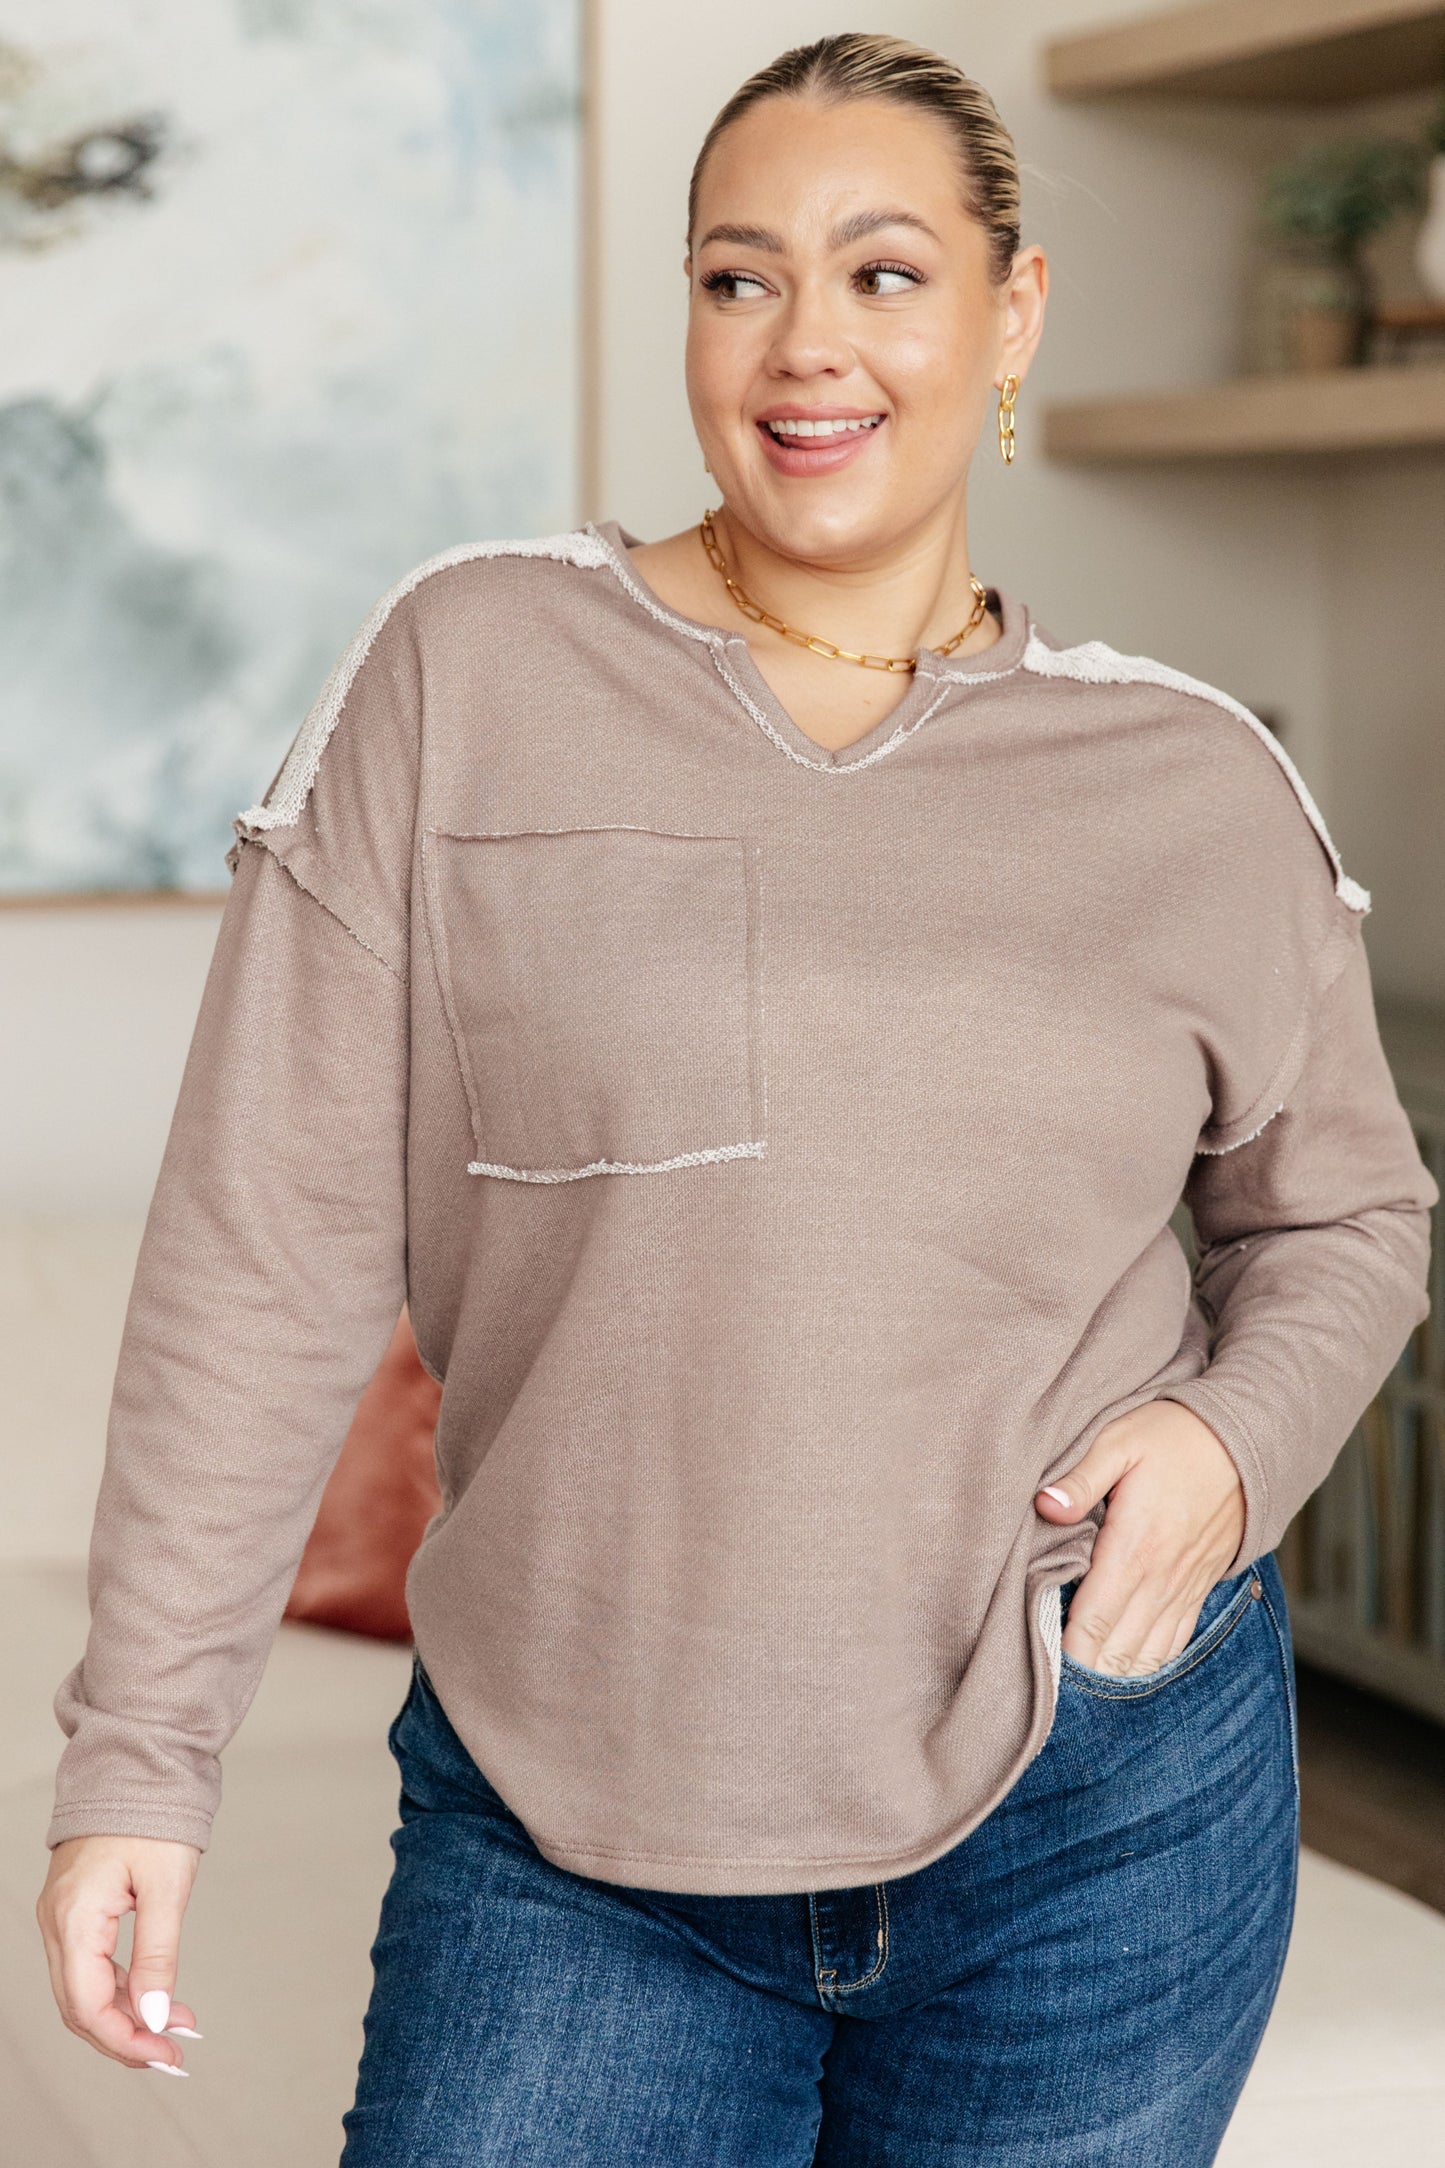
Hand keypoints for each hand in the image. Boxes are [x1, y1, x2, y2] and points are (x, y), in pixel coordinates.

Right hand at [37, 1834, 202, 2073]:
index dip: (125, 2040)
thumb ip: (158, 1954)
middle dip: (126, 2037)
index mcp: (74, 1918)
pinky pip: (90, 1967)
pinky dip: (121, 1988)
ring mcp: (62, 1918)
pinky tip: (155, 1998)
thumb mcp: (166, 1886)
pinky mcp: (75, 1912)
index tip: (165, 2055)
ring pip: (84, 1991)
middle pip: (80, 2007)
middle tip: (173, 2054)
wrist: (135, 1766)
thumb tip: (157, 2016)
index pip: (87, 2006)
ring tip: (176, 2028)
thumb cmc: (151, 1814)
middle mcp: (57, 1924)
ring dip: (126, 2016)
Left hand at [1034, 1399, 1246, 1675]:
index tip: (1039, 1675)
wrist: (1245, 1441)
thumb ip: (1081, 1477)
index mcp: (1135, 1549)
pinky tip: (1125, 1677)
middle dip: (1083, 1677)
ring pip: (1146, 1657)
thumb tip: (1045, 1504)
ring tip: (1080, 1697)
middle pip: (1116, 1652)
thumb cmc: (1173, 1437)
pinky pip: (1174, 1644)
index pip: (1094, 1623)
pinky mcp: (1198, 1589)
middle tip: (1048, 1695)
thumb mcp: (1120, 1440)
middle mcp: (1161, 1580)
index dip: (1066, 1656)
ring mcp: (1183, 1589)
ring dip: (1115, 1679)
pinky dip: (1148, 1667)